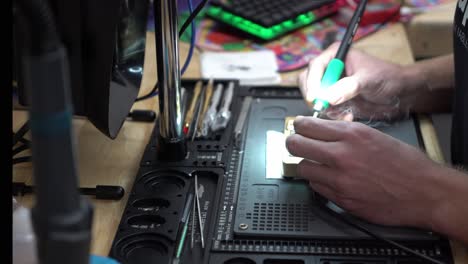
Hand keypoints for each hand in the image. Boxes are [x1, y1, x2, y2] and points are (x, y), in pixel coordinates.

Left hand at [285, 116, 446, 227]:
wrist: (425, 192)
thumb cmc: (406, 164)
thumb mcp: (375, 135)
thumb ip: (346, 133)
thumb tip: (322, 129)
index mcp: (352, 134)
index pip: (307, 125)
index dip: (299, 126)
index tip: (298, 127)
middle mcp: (342, 155)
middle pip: (296, 145)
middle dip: (293, 143)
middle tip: (295, 143)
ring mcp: (340, 179)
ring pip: (302, 168)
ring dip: (307, 165)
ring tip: (317, 164)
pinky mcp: (341, 199)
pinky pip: (316, 188)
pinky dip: (319, 182)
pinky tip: (329, 179)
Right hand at [299, 43, 410, 120]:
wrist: (400, 94)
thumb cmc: (388, 77)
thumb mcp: (368, 79)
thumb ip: (348, 87)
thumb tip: (328, 97)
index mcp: (336, 56)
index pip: (315, 67)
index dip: (312, 82)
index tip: (315, 98)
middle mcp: (330, 70)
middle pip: (308, 82)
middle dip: (315, 97)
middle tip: (323, 108)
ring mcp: (332, 86)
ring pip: (315, 98)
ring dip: (326, 109)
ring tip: (342, 113)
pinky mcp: (335, 100)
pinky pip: (325, 109)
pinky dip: (333, 115)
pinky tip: (347, 116)